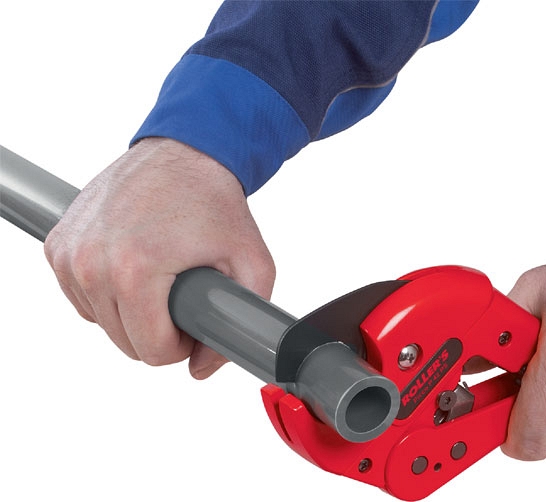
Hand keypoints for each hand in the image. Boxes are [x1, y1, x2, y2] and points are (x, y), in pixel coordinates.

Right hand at [44, 138, 274, 378]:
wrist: (186, 151)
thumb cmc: (215, 202)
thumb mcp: (253, 263)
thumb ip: (240, 322)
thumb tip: (202, 368)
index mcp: (135, 270)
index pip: (152, 351)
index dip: (182, 344)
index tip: (194, 320)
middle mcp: (92, 262)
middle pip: (126, 341)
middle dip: (159, 330)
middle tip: (183, 296)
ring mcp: (69, 252)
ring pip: (101, 322)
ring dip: (133, 312)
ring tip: (161, 278)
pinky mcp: (58, 244)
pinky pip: (82, 297)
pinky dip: (107, 292)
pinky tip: (135, 268)